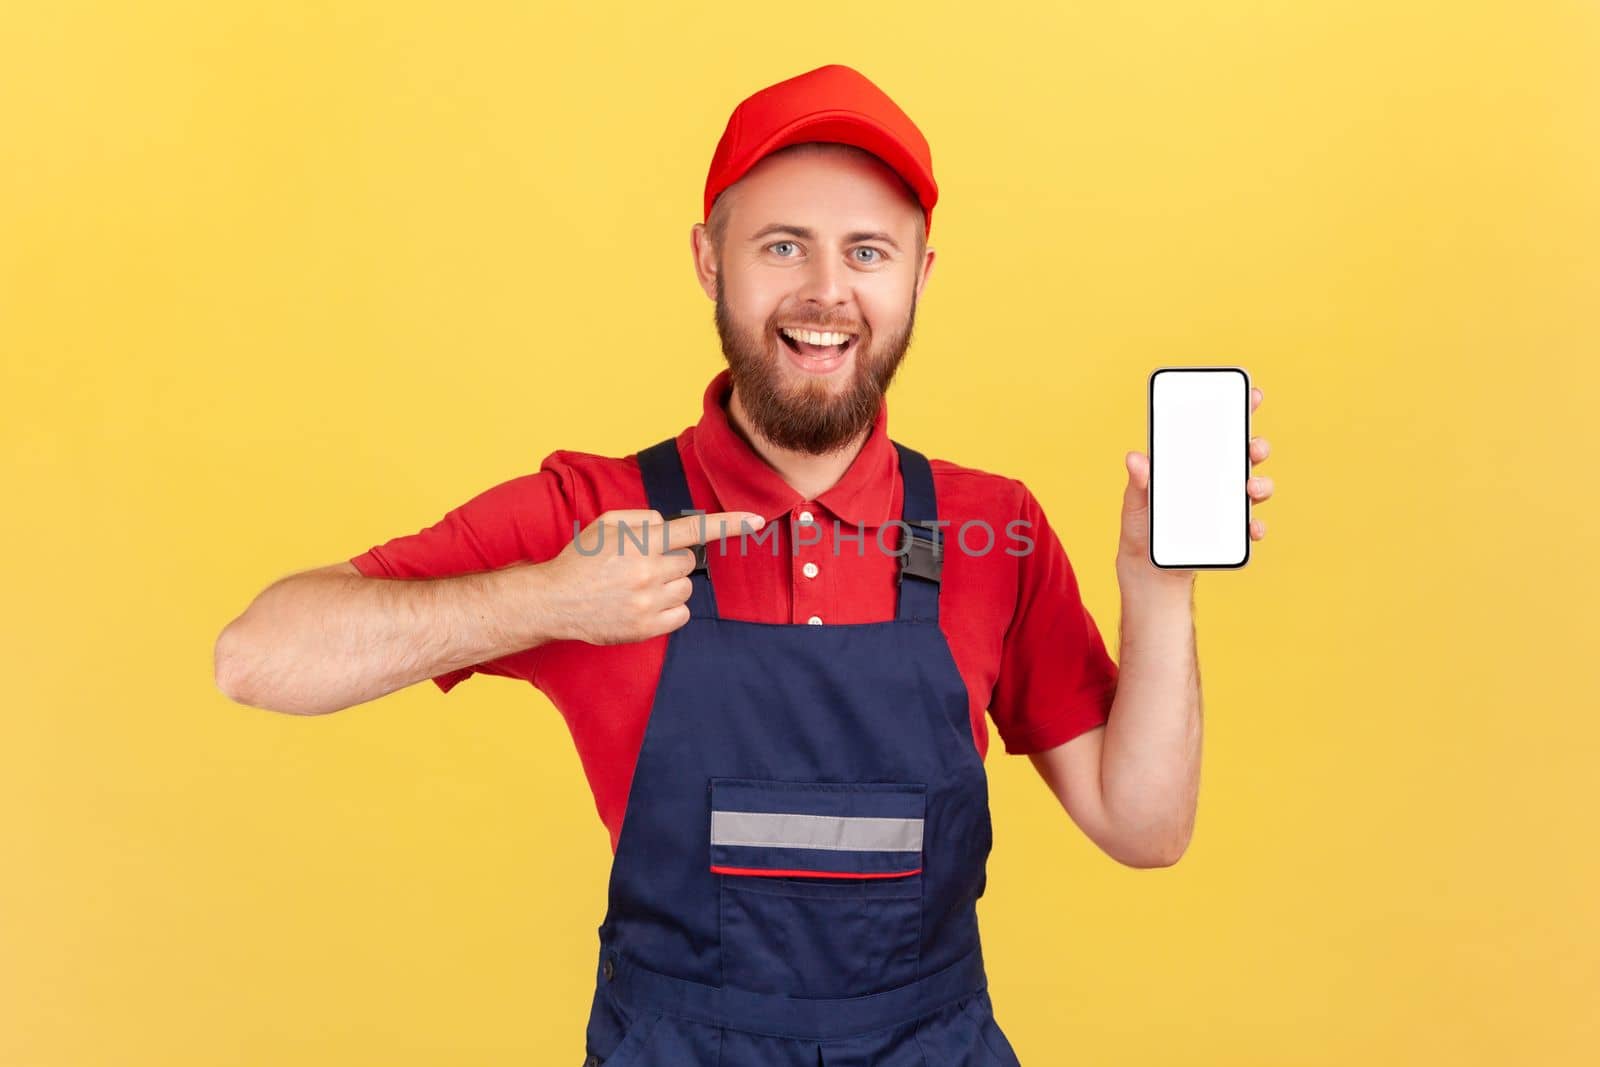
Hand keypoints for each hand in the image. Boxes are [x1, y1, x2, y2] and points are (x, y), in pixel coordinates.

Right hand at [538, 509, 764, 644]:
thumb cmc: (581, 559)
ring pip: (686, 588)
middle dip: (673, 559)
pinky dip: (670, 609)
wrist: (555, 601)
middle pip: (689, 562)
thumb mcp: (606, 524)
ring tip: (638, 586)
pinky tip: (645, 604)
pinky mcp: (646, 628)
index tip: (756, 522)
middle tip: (644, 564)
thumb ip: (642, 519)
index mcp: (640, 542)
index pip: (694, 530)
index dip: (729, 525)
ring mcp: (648, 602)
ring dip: (670, 585)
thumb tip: (668, 525)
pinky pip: (681, 615)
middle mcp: (648, 572)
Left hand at [1116, 386, 1273, 588]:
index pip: (1220, 431)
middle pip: (1245, 455)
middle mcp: (1217, 480)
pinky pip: (1250, 527)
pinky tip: (1250, 527)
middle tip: (1253, 448)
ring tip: (1251, 488)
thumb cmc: (1143, 524)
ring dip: (1261, 485)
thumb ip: (1139, 480)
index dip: (1239, 410)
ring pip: (1255, 487)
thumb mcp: (1136, 500)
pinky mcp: (1231, 534)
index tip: (1251, 395)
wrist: (1147, 565)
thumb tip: (1134, 458)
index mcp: (1194, 463)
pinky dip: (1254, 527)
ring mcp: (1227, 505)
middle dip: (1256, 447)